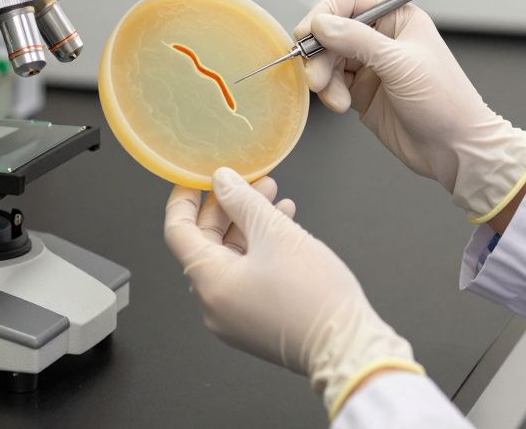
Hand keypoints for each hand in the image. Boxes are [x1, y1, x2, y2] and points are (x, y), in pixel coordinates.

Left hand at [164, 168, 422, 416]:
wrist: (348, 347)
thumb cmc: (313, 295)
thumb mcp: (276, 233)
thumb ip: (243, 201)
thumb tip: (222, 180)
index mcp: (209, 282)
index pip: (177, 231)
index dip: (186, 198)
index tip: (199, 177)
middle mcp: (214, 303)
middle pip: (206, 243)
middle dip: (230, 207)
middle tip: (253, 181)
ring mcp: (234, 316)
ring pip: (231, 258)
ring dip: (249, 224)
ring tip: (275, 198)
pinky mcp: (255, 321)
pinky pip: (246, 276)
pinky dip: (260, 249)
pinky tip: (285, 226)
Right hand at [296, 0, 525, 221]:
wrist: (454, 148)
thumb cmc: (444, 100)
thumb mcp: (399, 63)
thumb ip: (357, 40)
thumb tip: (321, 24)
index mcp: (398, 18)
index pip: (351, 1)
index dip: (326, 13)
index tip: (308, 32)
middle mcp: (382, 38)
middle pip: (334, 32)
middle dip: (320, 53)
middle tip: (314, 74)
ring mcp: (372, 66)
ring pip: (329, 60)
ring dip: (324, 77)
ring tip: (333, 97)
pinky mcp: (362, 92)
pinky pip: (333, 84)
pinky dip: (330, 93)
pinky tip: (341, 105)